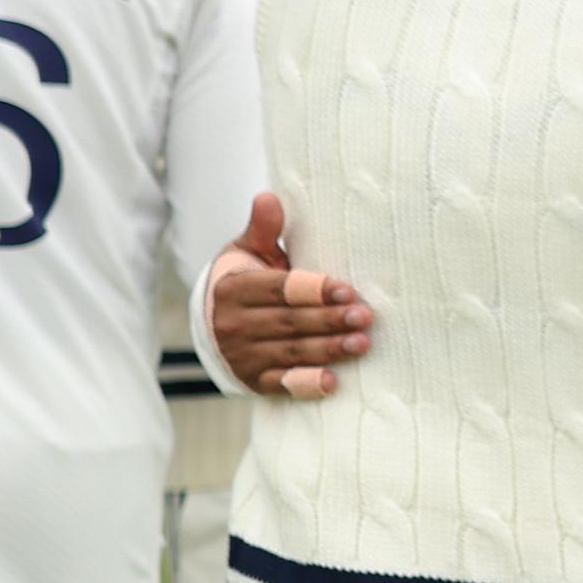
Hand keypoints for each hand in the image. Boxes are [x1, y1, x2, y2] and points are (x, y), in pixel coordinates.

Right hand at [206, 190, 372, 399]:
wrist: (217, 321)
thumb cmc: (246, 278)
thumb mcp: (249, 251)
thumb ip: (264, 229)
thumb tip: (269, 197)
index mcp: (236, 289)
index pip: (280, 290)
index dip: (314, 291)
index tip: (347, 291)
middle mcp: (234, 325)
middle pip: (290, 323)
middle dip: (329, 320)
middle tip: (366, 316)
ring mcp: (243, 356)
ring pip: (291, 353)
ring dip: (328, 349)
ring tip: (362, 343)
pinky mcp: (254, 380)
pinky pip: (283, 384)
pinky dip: (306, 385)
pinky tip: (333, 382)